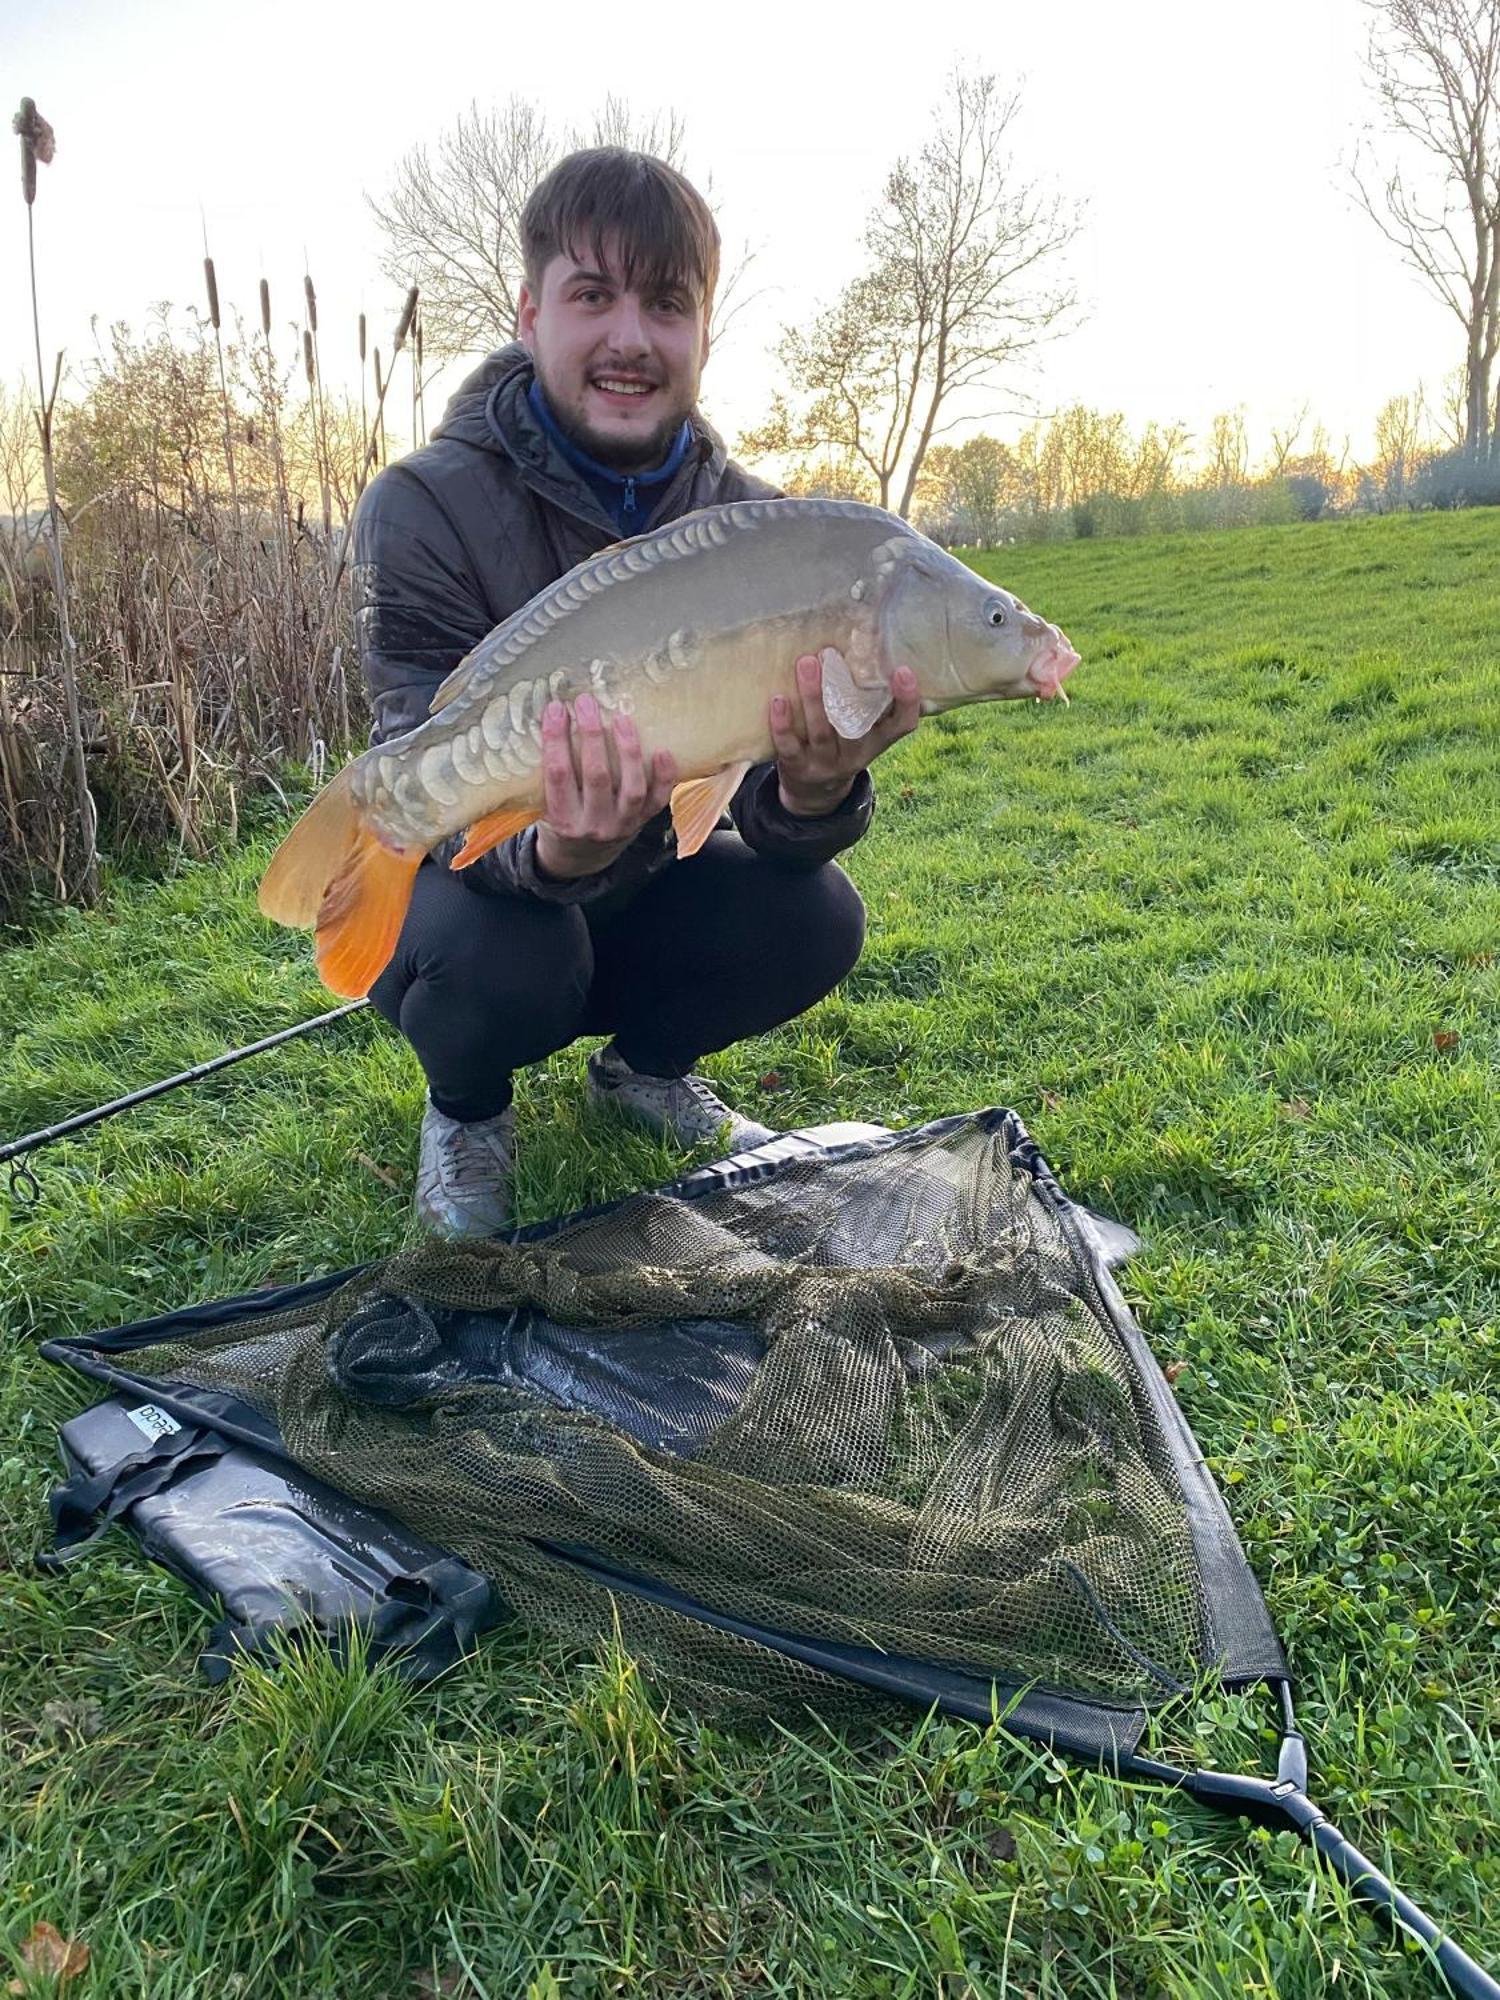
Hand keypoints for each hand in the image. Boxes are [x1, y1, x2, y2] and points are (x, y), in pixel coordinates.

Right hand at [534, 694, 676, 880]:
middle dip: (591, 736)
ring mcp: (622, 824)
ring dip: (628, 751)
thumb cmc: (560, 819)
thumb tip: (549, 716)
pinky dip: (664, 777)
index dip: (555, 740)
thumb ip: (545, 773)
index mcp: (562, 820)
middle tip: (587, 703)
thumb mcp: (542, 804)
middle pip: (596, 777)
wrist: (582, 857)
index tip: (555, 709)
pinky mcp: (644, 821)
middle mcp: (593, 825)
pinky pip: (658, 800)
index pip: (558, 775)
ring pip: (631, 788)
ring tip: (622, 719)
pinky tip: (663, 750)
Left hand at [770, 654, 920, 816]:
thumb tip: (867, 645)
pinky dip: (783, 724)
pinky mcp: (798, 767)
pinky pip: (790, 746)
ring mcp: (826, 763)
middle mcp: (855, 755)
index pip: (902, 725)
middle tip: (830, 653)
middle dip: (843, 688)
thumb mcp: (861, 732)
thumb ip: (866, 702)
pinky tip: (778, 700)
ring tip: (806, 663)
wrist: (813, 793)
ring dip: (813, 696)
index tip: (904, 670)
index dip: (907, 700)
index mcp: (876, 742)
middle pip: (854, 723)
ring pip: (822, 731)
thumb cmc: (840, 745)